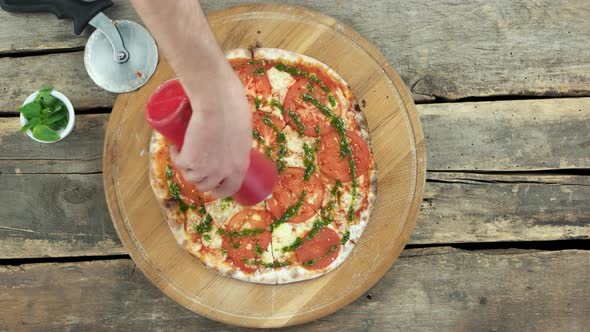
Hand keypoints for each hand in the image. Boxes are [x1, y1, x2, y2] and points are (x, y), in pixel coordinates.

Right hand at [170, 66, 251, 197]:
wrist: (218, 103)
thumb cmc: (234, 110)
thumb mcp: (243, 133)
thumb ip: (237, 143)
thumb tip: (232, 143)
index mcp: (240, 167)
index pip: (230, 188)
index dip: (220, 189)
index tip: (214, 186)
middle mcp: (223, 172)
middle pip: (207, 186)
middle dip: (200, 179)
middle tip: (195, 166)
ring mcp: (206, 168)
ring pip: (191, 177)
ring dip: (186, 168)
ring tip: (186, 153)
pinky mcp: (189, 160)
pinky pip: (179, 164)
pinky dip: (175, 156)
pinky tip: (176, 148)